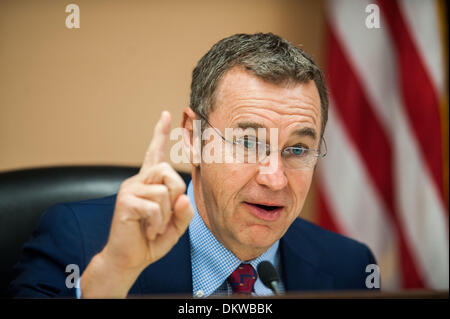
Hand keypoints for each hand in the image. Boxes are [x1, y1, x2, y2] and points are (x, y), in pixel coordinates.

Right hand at [81, 111, 193, 297]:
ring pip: (163, 190)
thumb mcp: (175, 226)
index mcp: (149, 183)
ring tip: (154, 226)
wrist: (129, 260)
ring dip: (166, 214)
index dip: (160, 134)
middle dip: (175, 193)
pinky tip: (148, 230)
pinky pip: (155, 207)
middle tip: (166, 215)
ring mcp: (129, 189)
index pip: (155, 153)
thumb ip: (184, 211)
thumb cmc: (151, 240)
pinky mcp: (125, 202)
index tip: (166, 115)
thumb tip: (182, 197)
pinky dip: (158, 223)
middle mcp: (138, 181)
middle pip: (167, 170)